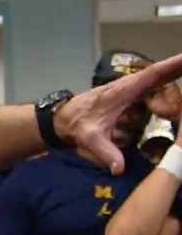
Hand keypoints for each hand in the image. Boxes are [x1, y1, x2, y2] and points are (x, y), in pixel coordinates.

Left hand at [54, 53, 181, 172]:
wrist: (63, 117)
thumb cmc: (76, 122)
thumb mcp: (90, 138)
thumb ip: (106, 152)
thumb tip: (119, 169)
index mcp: (123, 90)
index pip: (153, 73)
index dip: (173, 65)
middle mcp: (130, 85)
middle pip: (163, 82)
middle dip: (171, 98)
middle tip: (167, 115)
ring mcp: (132, 89)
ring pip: (160, 88)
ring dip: (167, 101)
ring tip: (166, 116)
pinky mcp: (132, 96)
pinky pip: (153, 94)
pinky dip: (162, 101)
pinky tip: (163, 111)